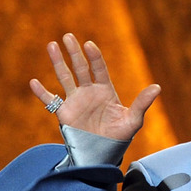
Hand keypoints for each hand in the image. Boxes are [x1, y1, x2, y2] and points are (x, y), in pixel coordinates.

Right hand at [30, 33, 160, 140]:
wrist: (104, 154)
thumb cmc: (120, 136)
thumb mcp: (133, 120)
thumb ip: (142, 103)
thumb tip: (157, 87)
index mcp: (105, 90)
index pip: (99, 69)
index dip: (94, 57)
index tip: (89, 45)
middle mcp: (89, 92)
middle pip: (80, 68)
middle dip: (75, 52)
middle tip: (68, 36)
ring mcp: (75, 101)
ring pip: (64, 77)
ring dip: (58, 62)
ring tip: (52, 45)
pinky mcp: (64, 113)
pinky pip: (50, 101)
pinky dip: (41, 92)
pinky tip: (33, 82)